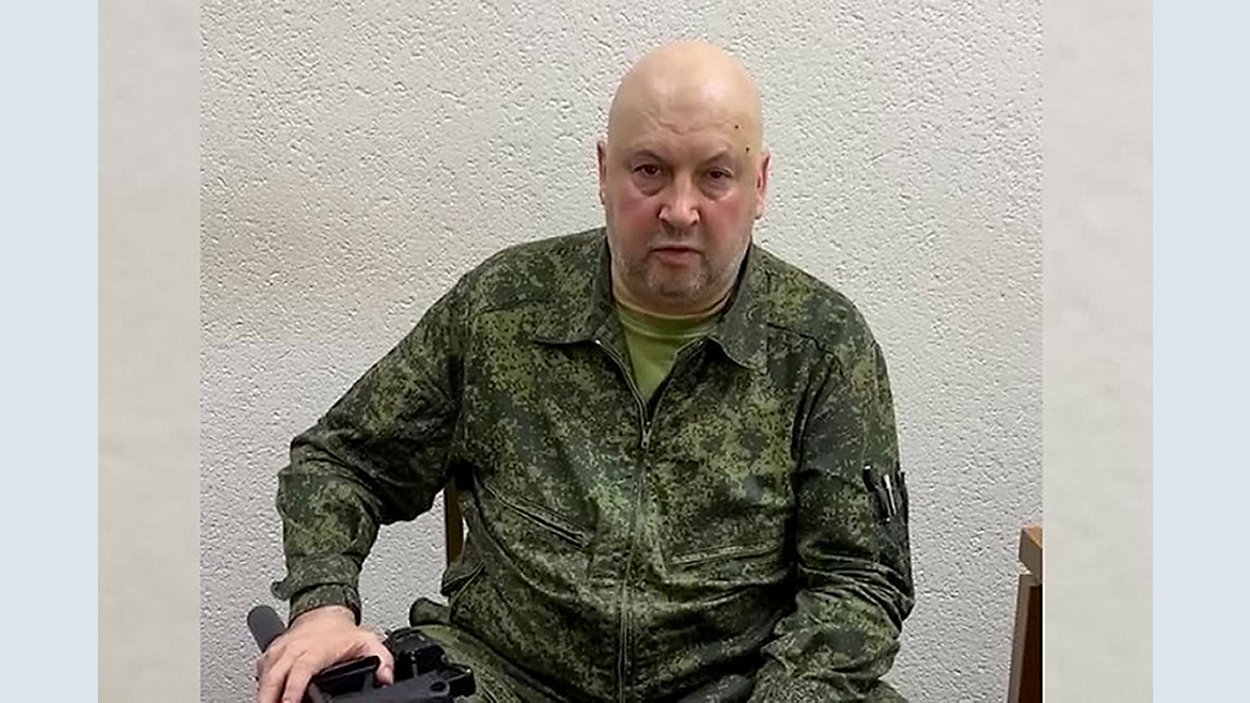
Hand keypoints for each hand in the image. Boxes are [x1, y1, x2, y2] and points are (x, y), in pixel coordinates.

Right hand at [255, 605, 394, 702]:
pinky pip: (261, 670)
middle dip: (270, 696)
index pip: (302, 669)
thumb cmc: (343, 632)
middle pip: (276, 674)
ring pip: (265, 673)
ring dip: (264, 693)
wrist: (324, 612)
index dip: (293, 689)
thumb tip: (386, 678)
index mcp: (317, 648)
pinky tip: (265, 695)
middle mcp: (296, 648)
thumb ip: (381, 659)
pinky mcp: (271, 653)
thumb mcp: (368, 642)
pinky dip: (261, 684)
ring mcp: (281, 649)